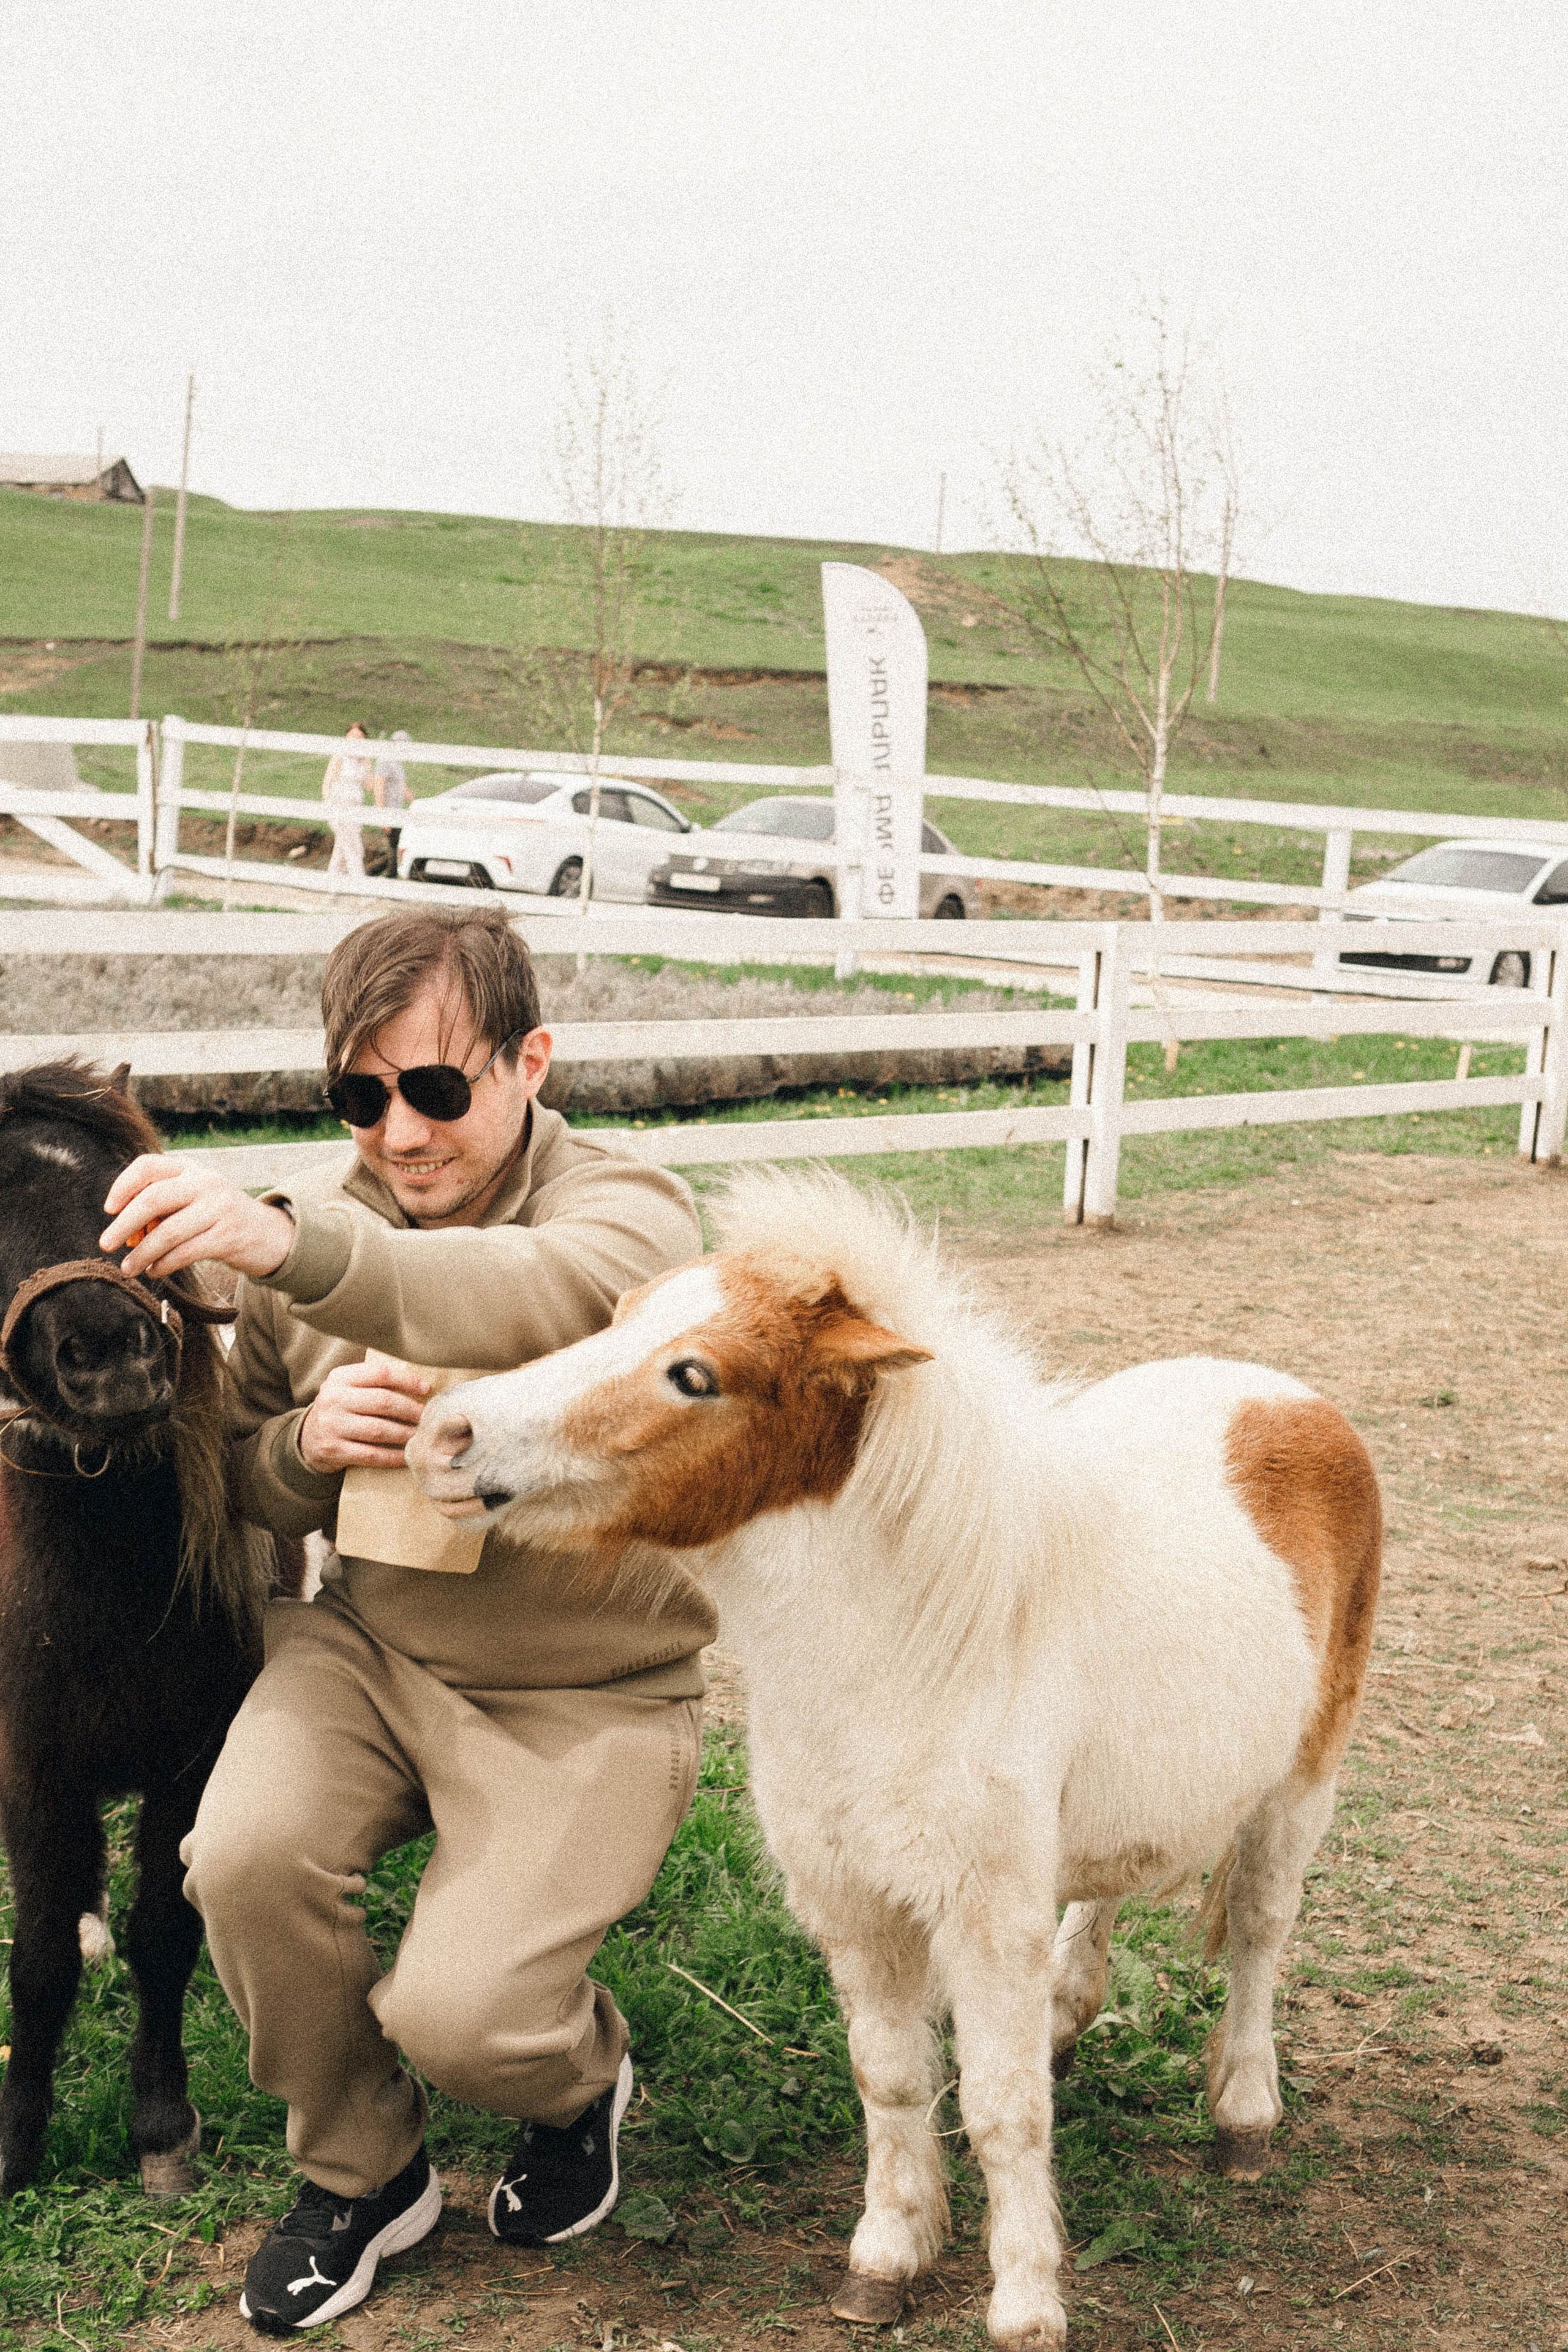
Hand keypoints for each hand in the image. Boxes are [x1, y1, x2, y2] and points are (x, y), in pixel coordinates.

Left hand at [100, 1155, 296, 1281]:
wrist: (269, 1234)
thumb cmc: (217, 1218)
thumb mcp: (193, 1200)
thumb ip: (161, 1207)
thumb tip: (123, 1233)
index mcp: (191, 1169)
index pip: (148, 1166)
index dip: (123, 1185)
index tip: (109, 1209)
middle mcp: (206, 1182)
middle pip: (154, 1198)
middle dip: (124, 1224)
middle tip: (106, 1244)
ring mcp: (219, 1208)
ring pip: (168, 1232)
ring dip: (142, 1253)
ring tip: (127, 1268)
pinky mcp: (228, 1236)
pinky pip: (185, 1252)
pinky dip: (163, 1264)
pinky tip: (154, 1271)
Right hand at [300, 1359, 431, 1472]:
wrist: (308, 1438)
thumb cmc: (341, 1408)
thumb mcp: (348, 1387)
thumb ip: (374, 1381)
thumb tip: (420, 1385)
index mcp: (340, 1377)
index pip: (380, 1372)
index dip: (407, 1380)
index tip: (426, 1389)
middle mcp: (334, 1398)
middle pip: (383, 1402)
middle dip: (411, 1410)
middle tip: (427, 1416)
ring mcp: (332, 1425)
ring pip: (379, 1430)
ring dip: (406, 1434)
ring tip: (420, 1435)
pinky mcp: (333, 1450)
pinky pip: (371, 1455)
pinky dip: (393, 1456)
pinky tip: (407, 1455)